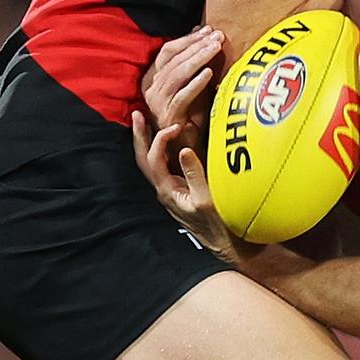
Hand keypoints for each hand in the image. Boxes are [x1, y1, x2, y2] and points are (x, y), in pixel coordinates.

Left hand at [132, 110, 236, 260]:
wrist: (222, 245)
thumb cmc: (216, 226)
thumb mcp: (206, 200)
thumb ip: (195, 175)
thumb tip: (185, 150)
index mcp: (167, 191)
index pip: (154, 160)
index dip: (160, 139)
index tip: (175, 126)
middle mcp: (163, 189)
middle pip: (143, 159)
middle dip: (140, 136)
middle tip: (137, 114)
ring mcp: (170, 189)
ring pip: (150, 162)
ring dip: (147, 141)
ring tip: (144, 121)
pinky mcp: (178, 189)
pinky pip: (163, 165)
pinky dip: (161, 148)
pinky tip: (166, 139)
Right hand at [143, 26, 224, 154]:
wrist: (186, 149)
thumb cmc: (191, 116)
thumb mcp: (193, 85)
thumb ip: (195, 62)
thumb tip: (203, 33)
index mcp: (153, 78)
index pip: (168, 51)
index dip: (188, 39)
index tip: (209, 30)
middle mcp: (151, 89)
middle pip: (173, 59)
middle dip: (197, 45)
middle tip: (217, 36)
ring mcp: (157, 104)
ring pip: (177, 74)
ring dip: (198, 59)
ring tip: (215, 48)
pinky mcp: (168, 117)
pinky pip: (182, 96)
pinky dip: (196, 83)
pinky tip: (209, 73)